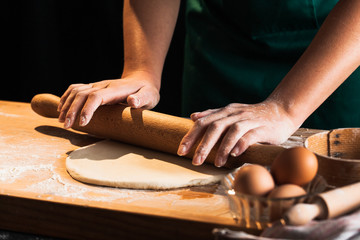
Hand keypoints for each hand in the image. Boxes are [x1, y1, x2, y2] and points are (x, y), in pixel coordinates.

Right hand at [58, 71, 159, 128]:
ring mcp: (97, 85)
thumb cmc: (146, 91)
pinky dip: (66, 97)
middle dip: (72, 110)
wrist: (141, 80)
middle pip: (82, 94)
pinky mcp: (93, 87)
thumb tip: (133, 101)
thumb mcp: (150, 96)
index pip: (97, 96)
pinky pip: (76, 89)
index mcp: (116, 89)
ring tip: (62, 121)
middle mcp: (103, 85)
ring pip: (76, 91)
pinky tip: (61, 108)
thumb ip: (142, 99)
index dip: (88, 109)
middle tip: (67, 126)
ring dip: (66, 105)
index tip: (83, 123)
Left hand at [177, 101, 297, 166]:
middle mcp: (235, 114)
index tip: (181, 151)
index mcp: (226, 112)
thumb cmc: (253, 116)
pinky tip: (235, 154)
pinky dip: (241, 144)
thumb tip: (193, 117)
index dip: (191, 136)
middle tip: (195, 161)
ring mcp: (249, 120)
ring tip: (215, 163)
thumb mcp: (232, 113)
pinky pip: (250, 135)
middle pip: (215, 127)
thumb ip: (213, 115)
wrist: (282, 110)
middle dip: (203, 145)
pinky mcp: (263, 128)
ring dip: (222, 148)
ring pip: (231, 131)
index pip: (203, 122)